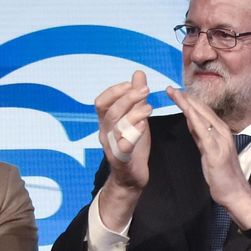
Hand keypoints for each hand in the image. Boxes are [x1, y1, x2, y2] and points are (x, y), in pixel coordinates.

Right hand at [93, 71, 153, 230]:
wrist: (131, 177)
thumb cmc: (132, 144)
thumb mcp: (135, 117)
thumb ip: (136, 97)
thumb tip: (138, 73)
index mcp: (106, 122)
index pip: (101, 102)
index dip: (114, 91)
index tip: (130, 84)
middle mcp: (105, 133)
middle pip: (111, 112)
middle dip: (128, 98)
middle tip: (145, 89)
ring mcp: (111, 147)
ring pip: (117, 128)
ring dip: (133, 115)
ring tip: (149, 108)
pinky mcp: (121, 160)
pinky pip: (123, 147)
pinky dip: (132, 136)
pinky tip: (143, 127)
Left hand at [166, 85, 250, 225]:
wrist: (235, 193)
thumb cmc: (222, 175)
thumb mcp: (208, 151)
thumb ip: (201, 137)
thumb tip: (192, 123)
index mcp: (220, 132)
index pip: (202, 112)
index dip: (189, 101)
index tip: (176, 92)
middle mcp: (222, 132)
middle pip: (201, 110)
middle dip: (185, 98)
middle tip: (171, 88)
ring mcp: (220, 141)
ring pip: (202, 117)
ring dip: (187, 104)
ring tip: (175, 94)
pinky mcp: (216, 151)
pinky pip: (203, 132)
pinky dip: (194, 119)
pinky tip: (186, 111)